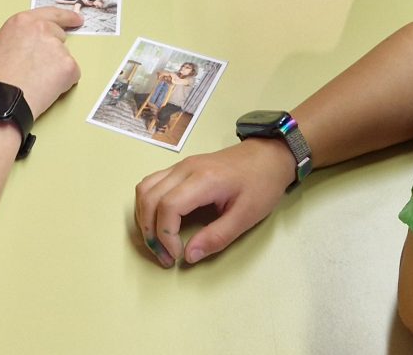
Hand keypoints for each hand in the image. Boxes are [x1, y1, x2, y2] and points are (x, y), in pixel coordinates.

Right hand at [0, 5, 83, 117]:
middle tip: (41, 67)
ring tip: (36, 82)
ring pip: (64, 56)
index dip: (66, 17)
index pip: (51, 13)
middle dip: (52, 49)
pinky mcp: (68, 66)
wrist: (0, 103)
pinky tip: (45, 89)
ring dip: (55, 67)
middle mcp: (42, 29)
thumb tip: (15, 40)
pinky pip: (72, 73)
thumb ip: (8, 37)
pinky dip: (63, 82)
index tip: (75, 20)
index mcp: (22, 22)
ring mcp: (57, 47)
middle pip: (58, 36)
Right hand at [133, 138, 296, 267]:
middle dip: (150, 232)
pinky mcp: (180, 168)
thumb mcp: (246, 216)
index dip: (165, 236)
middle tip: (165, 256)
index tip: (177, 255)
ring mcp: (180, 165)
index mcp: (204, 180)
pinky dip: (147, 205)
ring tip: (157, 242)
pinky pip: (151, 184)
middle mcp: (185, 169)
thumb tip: (189, 256)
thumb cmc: (261, 184)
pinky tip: (158, 221)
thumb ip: (217, 237)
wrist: (268, 155)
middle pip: (149, 198)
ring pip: (144, 189)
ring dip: (144, 218)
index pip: (168, 206)